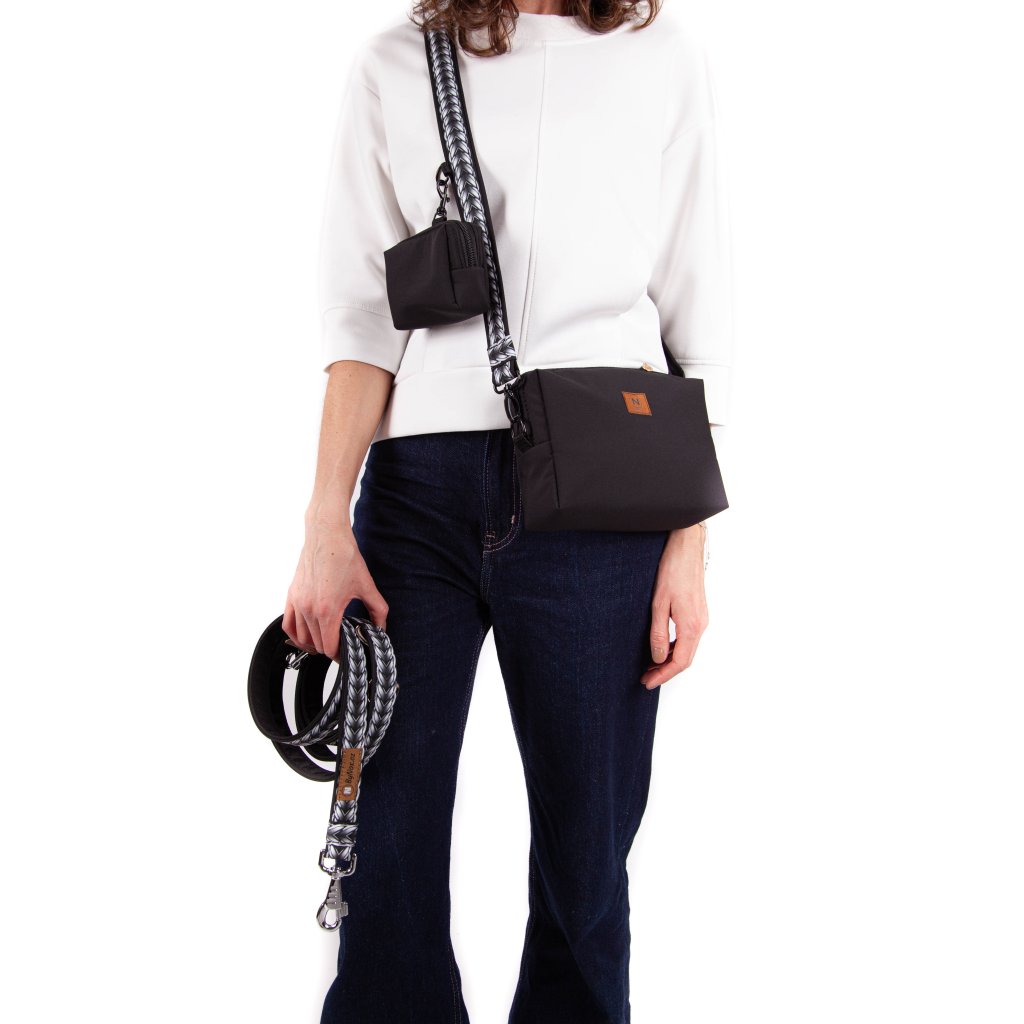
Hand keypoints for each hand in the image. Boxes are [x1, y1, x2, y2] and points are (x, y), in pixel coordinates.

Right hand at [282, 518, 388, 661]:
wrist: (327, 535)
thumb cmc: (344, 557)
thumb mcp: (366, 586)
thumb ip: (377, 610)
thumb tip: (381, 627)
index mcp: (327, 610)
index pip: (328, 647)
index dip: (340, 654)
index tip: (348, 653)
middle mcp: (309, 609)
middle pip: (315, 644)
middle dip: (330, 648)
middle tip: (343, 645)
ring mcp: (298, 602)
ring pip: (301, 637)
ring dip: (313, 643)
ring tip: (327, 640)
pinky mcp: (292, 595)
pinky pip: (288, 623)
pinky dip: (296, 634)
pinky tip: (307, 634)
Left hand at [641, 524, 707, 688]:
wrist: (687, 547)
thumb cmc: (672, 570)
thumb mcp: (658, 604)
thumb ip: (658, 633)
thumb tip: (657, 657)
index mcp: (691, 625)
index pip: (680, 661)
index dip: (663, 675)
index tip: (648, 682)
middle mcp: (700, 625)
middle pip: (685, 659)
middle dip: (666, 671)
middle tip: (646, 678)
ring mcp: (702, 618)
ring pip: (687, 649)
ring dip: (670, 660)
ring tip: (650, 666)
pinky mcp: (699, 612)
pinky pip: (688, 637)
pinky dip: (675, 647)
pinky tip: (662, 647)